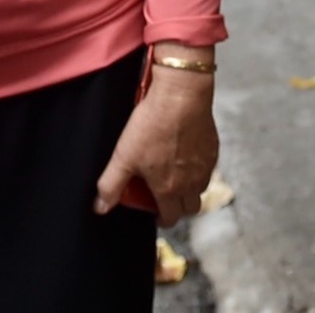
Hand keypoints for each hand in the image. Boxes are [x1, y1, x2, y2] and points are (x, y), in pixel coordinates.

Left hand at [94, 56, 218, 226]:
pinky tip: (187, 153)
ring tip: (175, 174)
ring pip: (201, 189)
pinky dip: (199, 168)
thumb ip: (111, 184)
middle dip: (178, 207)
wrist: (181, 96)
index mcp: (169, 189)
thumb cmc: (153, 124)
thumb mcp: (124, 155)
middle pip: (190, 208)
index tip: (156, 213)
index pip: (171, 219)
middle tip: (165, 195)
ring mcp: (205, 166)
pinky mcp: (214, 149)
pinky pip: (208, 168)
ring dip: (190, 188)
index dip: (162, 219)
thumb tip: (100, 207)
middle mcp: (192, 183)